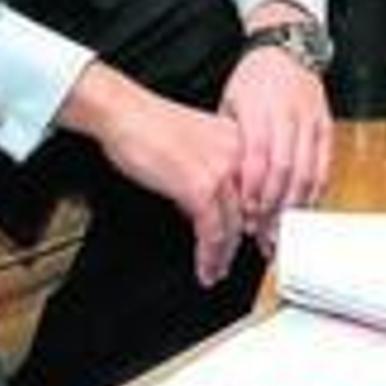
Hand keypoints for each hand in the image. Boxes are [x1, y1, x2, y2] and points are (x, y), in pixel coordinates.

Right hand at [58, 62, 245, 285]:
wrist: (125, 113)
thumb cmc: (150, 127)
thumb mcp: (195, 148)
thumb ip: (212, 175)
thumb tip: (212, 212)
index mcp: (240, 141)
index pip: (260, 189)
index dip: (260, 221)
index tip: (256, 242)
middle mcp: (238, 154)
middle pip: (250, 211)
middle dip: (242, 244)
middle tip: (234, 263)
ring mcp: (222, 170)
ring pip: (232, 226)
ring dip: (223, 256)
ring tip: (216, 272)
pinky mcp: (201, 187)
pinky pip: (211, 232)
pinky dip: (208, 255)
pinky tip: (205, 267)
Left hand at [223, 9, 335, 250]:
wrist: (285, 48)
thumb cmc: (252, 79)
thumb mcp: (229, 103)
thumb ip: (229, 142)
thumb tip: (222, 184)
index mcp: (259, 109)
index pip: (258, 158)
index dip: (253, 191)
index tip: (246, 217)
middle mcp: (288, 114)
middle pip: (285, 170)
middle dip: (274, 207)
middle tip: (263, 233)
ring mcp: (311, 119)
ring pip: (309, 171)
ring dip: (295, 205)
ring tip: (283, 229)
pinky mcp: (326, 125)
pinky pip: (325, 164)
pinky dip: (316, 190)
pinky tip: (304, 208)